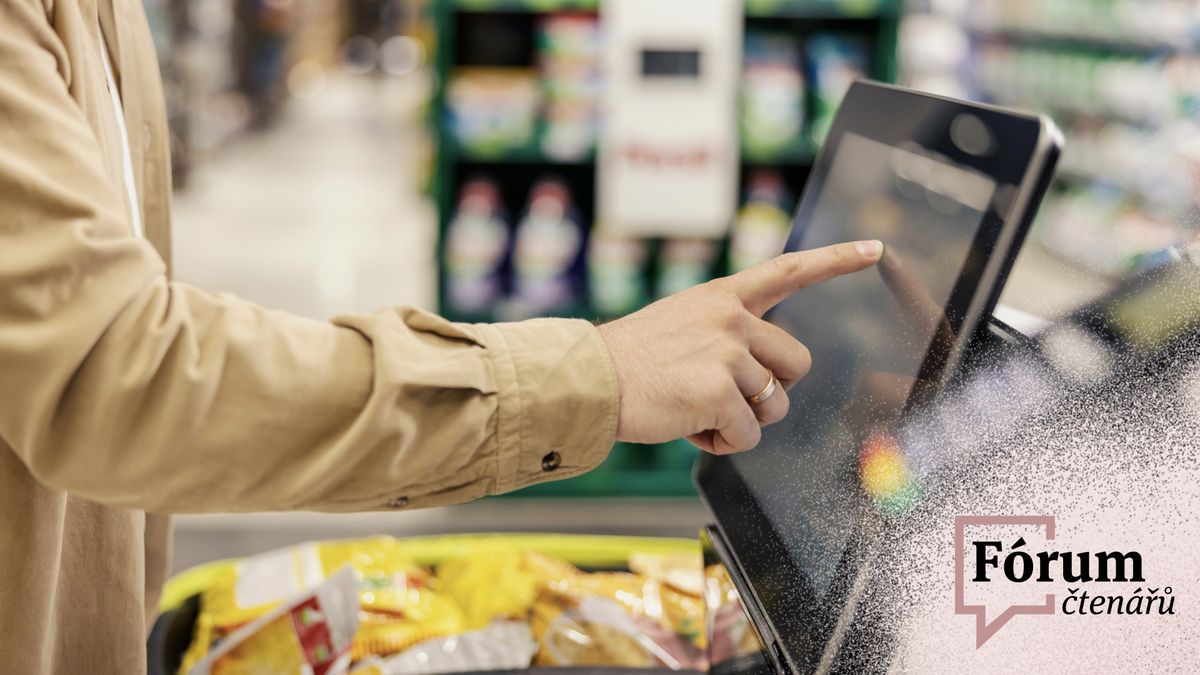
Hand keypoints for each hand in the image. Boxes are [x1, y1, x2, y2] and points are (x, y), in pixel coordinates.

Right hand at [597, 240, 883, 453]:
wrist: (588, 380)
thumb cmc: (628, 362)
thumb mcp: (679, 325)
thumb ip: (722, 335)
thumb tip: (758, 380)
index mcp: (722, 297)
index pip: (788, 271)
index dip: (836, 260)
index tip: (874, 249)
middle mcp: (732, 318)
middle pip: (797, 363)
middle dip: (772, 391)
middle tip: (729, 398)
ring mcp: (728, 354)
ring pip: (776, 405)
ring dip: (744, 420)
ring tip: (698, 411)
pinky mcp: (720, 392)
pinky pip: (747, 435)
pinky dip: (721, 442)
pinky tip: (689, 426)